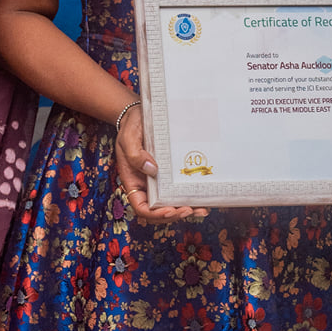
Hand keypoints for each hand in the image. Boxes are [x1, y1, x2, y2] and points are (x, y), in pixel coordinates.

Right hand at [113, 105, 207, 224]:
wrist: (140, 115)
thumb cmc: (131, 127)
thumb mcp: (128, 138)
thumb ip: (135, 154)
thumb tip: (152, 169)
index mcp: (134, 182)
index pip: (142, 207)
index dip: (155, 214)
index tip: (170, 210)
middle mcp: (147, 185)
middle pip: (159, 210)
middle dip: (175, 214)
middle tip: (190, 210)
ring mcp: (161, 181)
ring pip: (172, 203)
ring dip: (187, 209)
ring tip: (201, 209)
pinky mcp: (172, 174)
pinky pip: (181, 189)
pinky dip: (191, 196)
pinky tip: (203, 198)